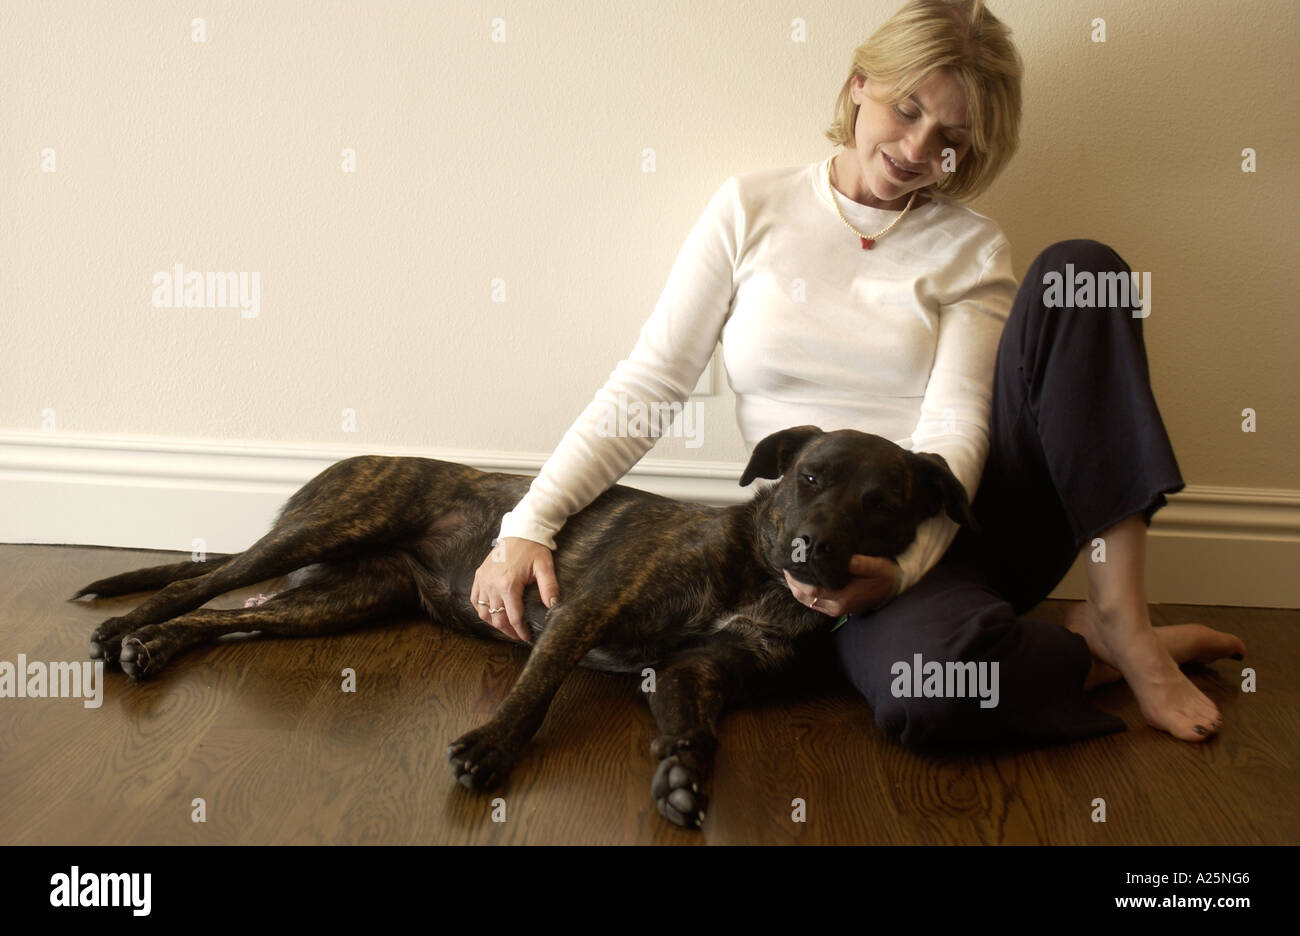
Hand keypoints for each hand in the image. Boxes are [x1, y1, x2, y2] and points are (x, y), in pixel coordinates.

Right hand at [470, 536, 560, 641]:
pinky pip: (475, 600)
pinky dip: (482, 610)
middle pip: (497, 618)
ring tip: (507, 627)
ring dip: (495, 623)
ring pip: (483, 612)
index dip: (520, 631)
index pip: (513, 617)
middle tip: (519, 635)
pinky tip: (492, 613)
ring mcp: (483, 580)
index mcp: (508, 584)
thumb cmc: (533, 549)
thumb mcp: (545, 567)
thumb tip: (553, 606)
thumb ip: (549, 587)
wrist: (519, 531)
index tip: (527, 637)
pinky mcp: (478, 576)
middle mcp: (492, 584)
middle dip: (509, 631)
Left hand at [783, 555, 898, 617]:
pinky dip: (803, 591)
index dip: (797, 578)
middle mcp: (835, 607)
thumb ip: (857, 563)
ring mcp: (834, 610)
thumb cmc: (884, 575)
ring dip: (796, 587)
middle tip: (785, 565)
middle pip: (804, 596)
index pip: (811, 589)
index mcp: (842, 597)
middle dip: (792, 582)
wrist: (894, 590)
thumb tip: (836, 556)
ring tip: (790, 571)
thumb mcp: (874, 566)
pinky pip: (813, 602)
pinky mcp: (835, 608)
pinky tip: (801, 579)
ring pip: (807, 601)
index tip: (790, 563)